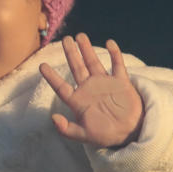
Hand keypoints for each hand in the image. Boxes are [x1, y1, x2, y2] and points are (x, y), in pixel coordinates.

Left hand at [39, 33, 143, 147]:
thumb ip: (67, 129)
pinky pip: (117, 65)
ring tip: (80, 36)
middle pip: (77, 67)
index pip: (61, 86)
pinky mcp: (121, 82)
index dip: (51, 77)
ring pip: (93, 62)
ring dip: (87, 49)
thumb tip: (53, 118)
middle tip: (65, 39)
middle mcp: (89, 89)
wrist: (130, 133)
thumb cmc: (105, 135)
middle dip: (71, 53)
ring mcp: (105, 83)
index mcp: (79, 101)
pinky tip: (109, 43)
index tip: (42, 66)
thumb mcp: (84, 135)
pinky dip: (114, 54)